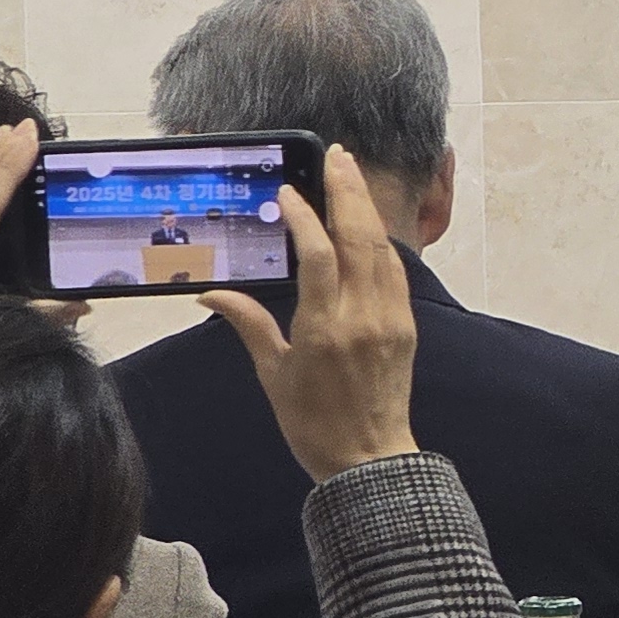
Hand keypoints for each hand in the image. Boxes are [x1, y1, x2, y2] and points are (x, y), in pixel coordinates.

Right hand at [204, 145, 421, 484]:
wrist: (370, 461)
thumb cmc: (314, 424)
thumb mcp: (274, 375)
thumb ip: (249, 324)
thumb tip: (212, 292)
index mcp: (325, 330)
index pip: (319, 256)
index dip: (305, 218)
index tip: (290, 191)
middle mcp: (362, 316)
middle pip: (358, 238)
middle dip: (347, 191)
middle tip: (335, 156)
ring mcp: (389, 318)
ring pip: (381, 248)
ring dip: (366, 207)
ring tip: (350, 174)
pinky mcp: (405, 324)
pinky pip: (394, 270)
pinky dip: (379, 240)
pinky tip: (367, 222)